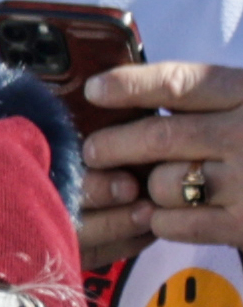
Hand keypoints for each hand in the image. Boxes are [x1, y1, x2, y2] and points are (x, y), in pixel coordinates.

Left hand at [82, 62, 242, 262]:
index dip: (131, 85)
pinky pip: (173, 223)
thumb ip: (212, 100)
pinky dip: (161, 219)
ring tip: (150, 185)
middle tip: (93, 151)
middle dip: (112, 145)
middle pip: (158, 138)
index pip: (181, 83)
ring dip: (144, 187)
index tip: (95, 89)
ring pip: (161, 184)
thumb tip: (138, 100)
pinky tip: (173, 211)